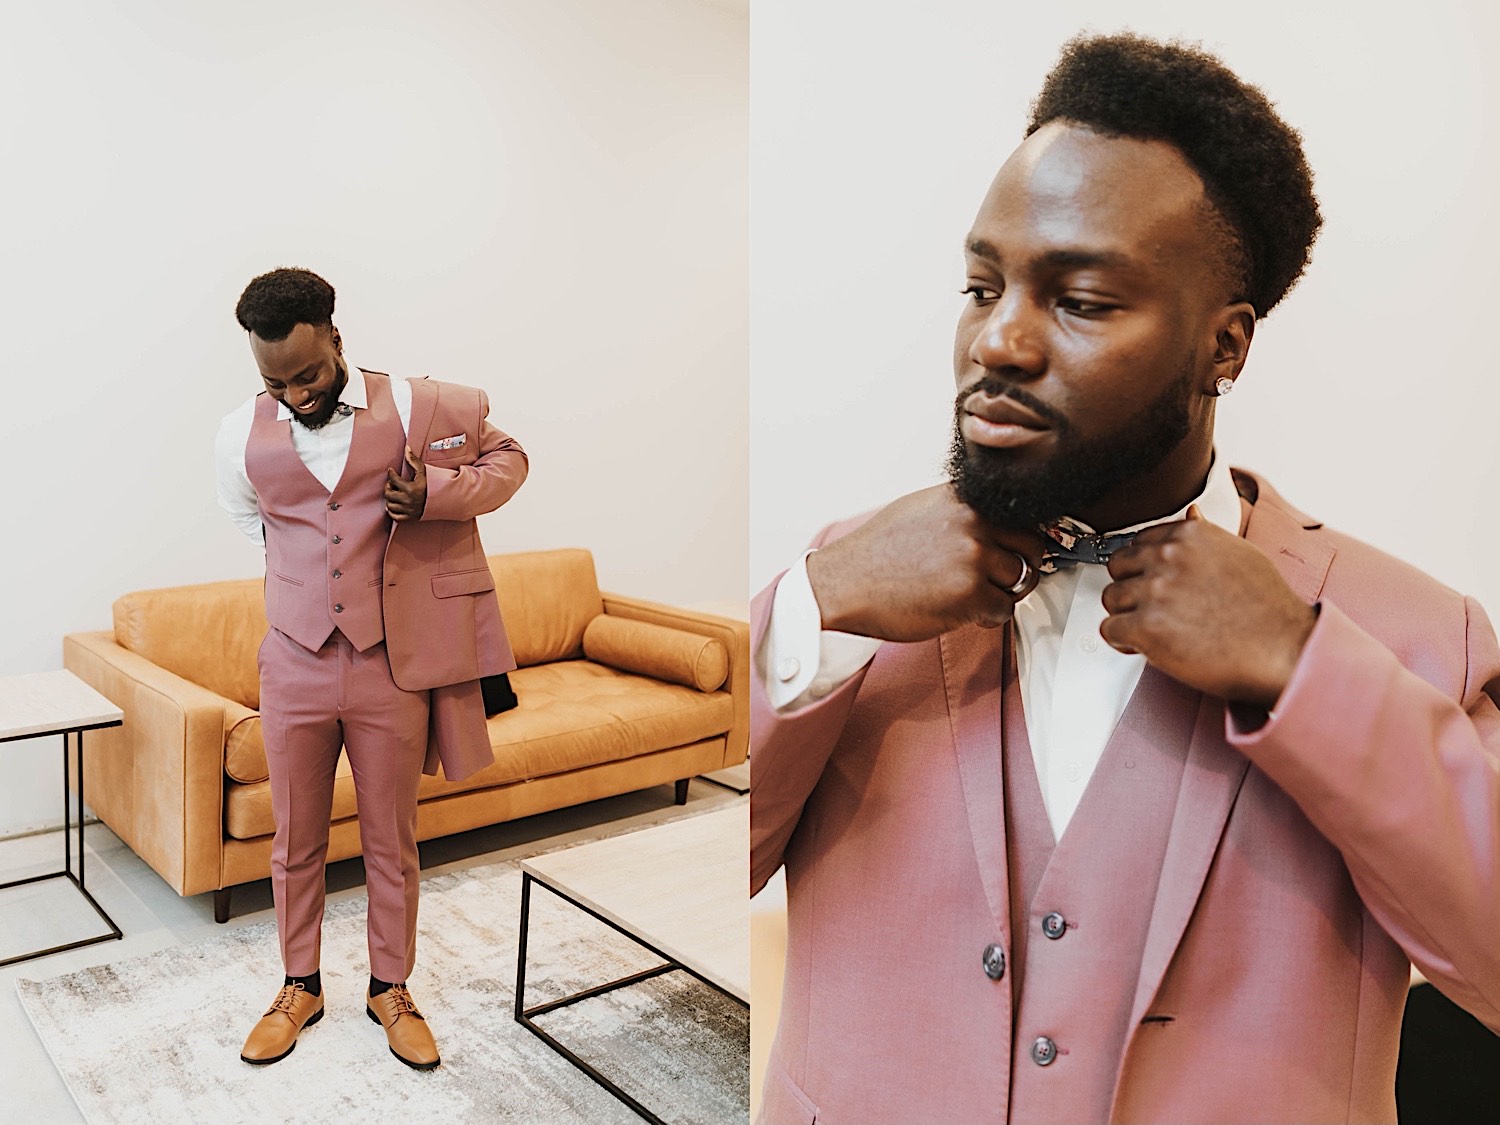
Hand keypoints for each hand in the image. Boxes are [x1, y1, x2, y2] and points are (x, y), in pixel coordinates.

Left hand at [384, 448, 427, 520]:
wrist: (443, 500)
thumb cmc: (433, 485)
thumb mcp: (424, 471)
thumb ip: (413, 460)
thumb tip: (406, 448)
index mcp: (410, 488)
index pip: (393, 479)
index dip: (391, 473)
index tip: (391, 471)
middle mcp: (407, 500)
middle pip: (388, 493)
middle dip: (388, 486)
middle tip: (392, 483)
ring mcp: (408, 510)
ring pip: (390, 505)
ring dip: (390, 499)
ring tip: (394, 493)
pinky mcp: (410, 517)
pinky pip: (395, 517)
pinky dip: (392, 512)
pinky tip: (395, 505)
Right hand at [805, 484, 1049, 642]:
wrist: (842, 584)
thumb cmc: (876, 554)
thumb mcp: (920, 510)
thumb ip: (960, 511)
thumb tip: (994, 522)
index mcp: (962, 498)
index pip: (1020, 512)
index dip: (1019, 537)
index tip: (1015, 550)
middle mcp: (973, 521)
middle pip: (1032, 544)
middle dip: (1021, 566)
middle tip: (1000, 580)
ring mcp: (974, 556)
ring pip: (1022, 579)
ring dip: (1003, 594)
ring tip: (973, 597)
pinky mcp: (971, 592)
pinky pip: (1003, 610)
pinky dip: (987, 617)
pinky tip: (960, 611)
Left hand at [1100, 508, 1316, 709]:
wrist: (1284, 650)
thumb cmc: (1267, 609)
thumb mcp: (1240, 554)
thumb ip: (1206, 536)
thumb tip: (1191, 512)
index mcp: (1190, 534)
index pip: (1139, 542)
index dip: (1146, 569)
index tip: (1158, 584)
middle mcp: (1169, 557)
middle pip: (1118, 567)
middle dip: (1132, 589)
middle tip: (1156, 610)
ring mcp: (1155, 591)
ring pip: (1111, 598)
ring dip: (1128, 617)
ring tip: (1158, 630)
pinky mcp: (1146, 626)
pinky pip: (1109, 629)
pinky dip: (1124, 641)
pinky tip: (1148, 645)